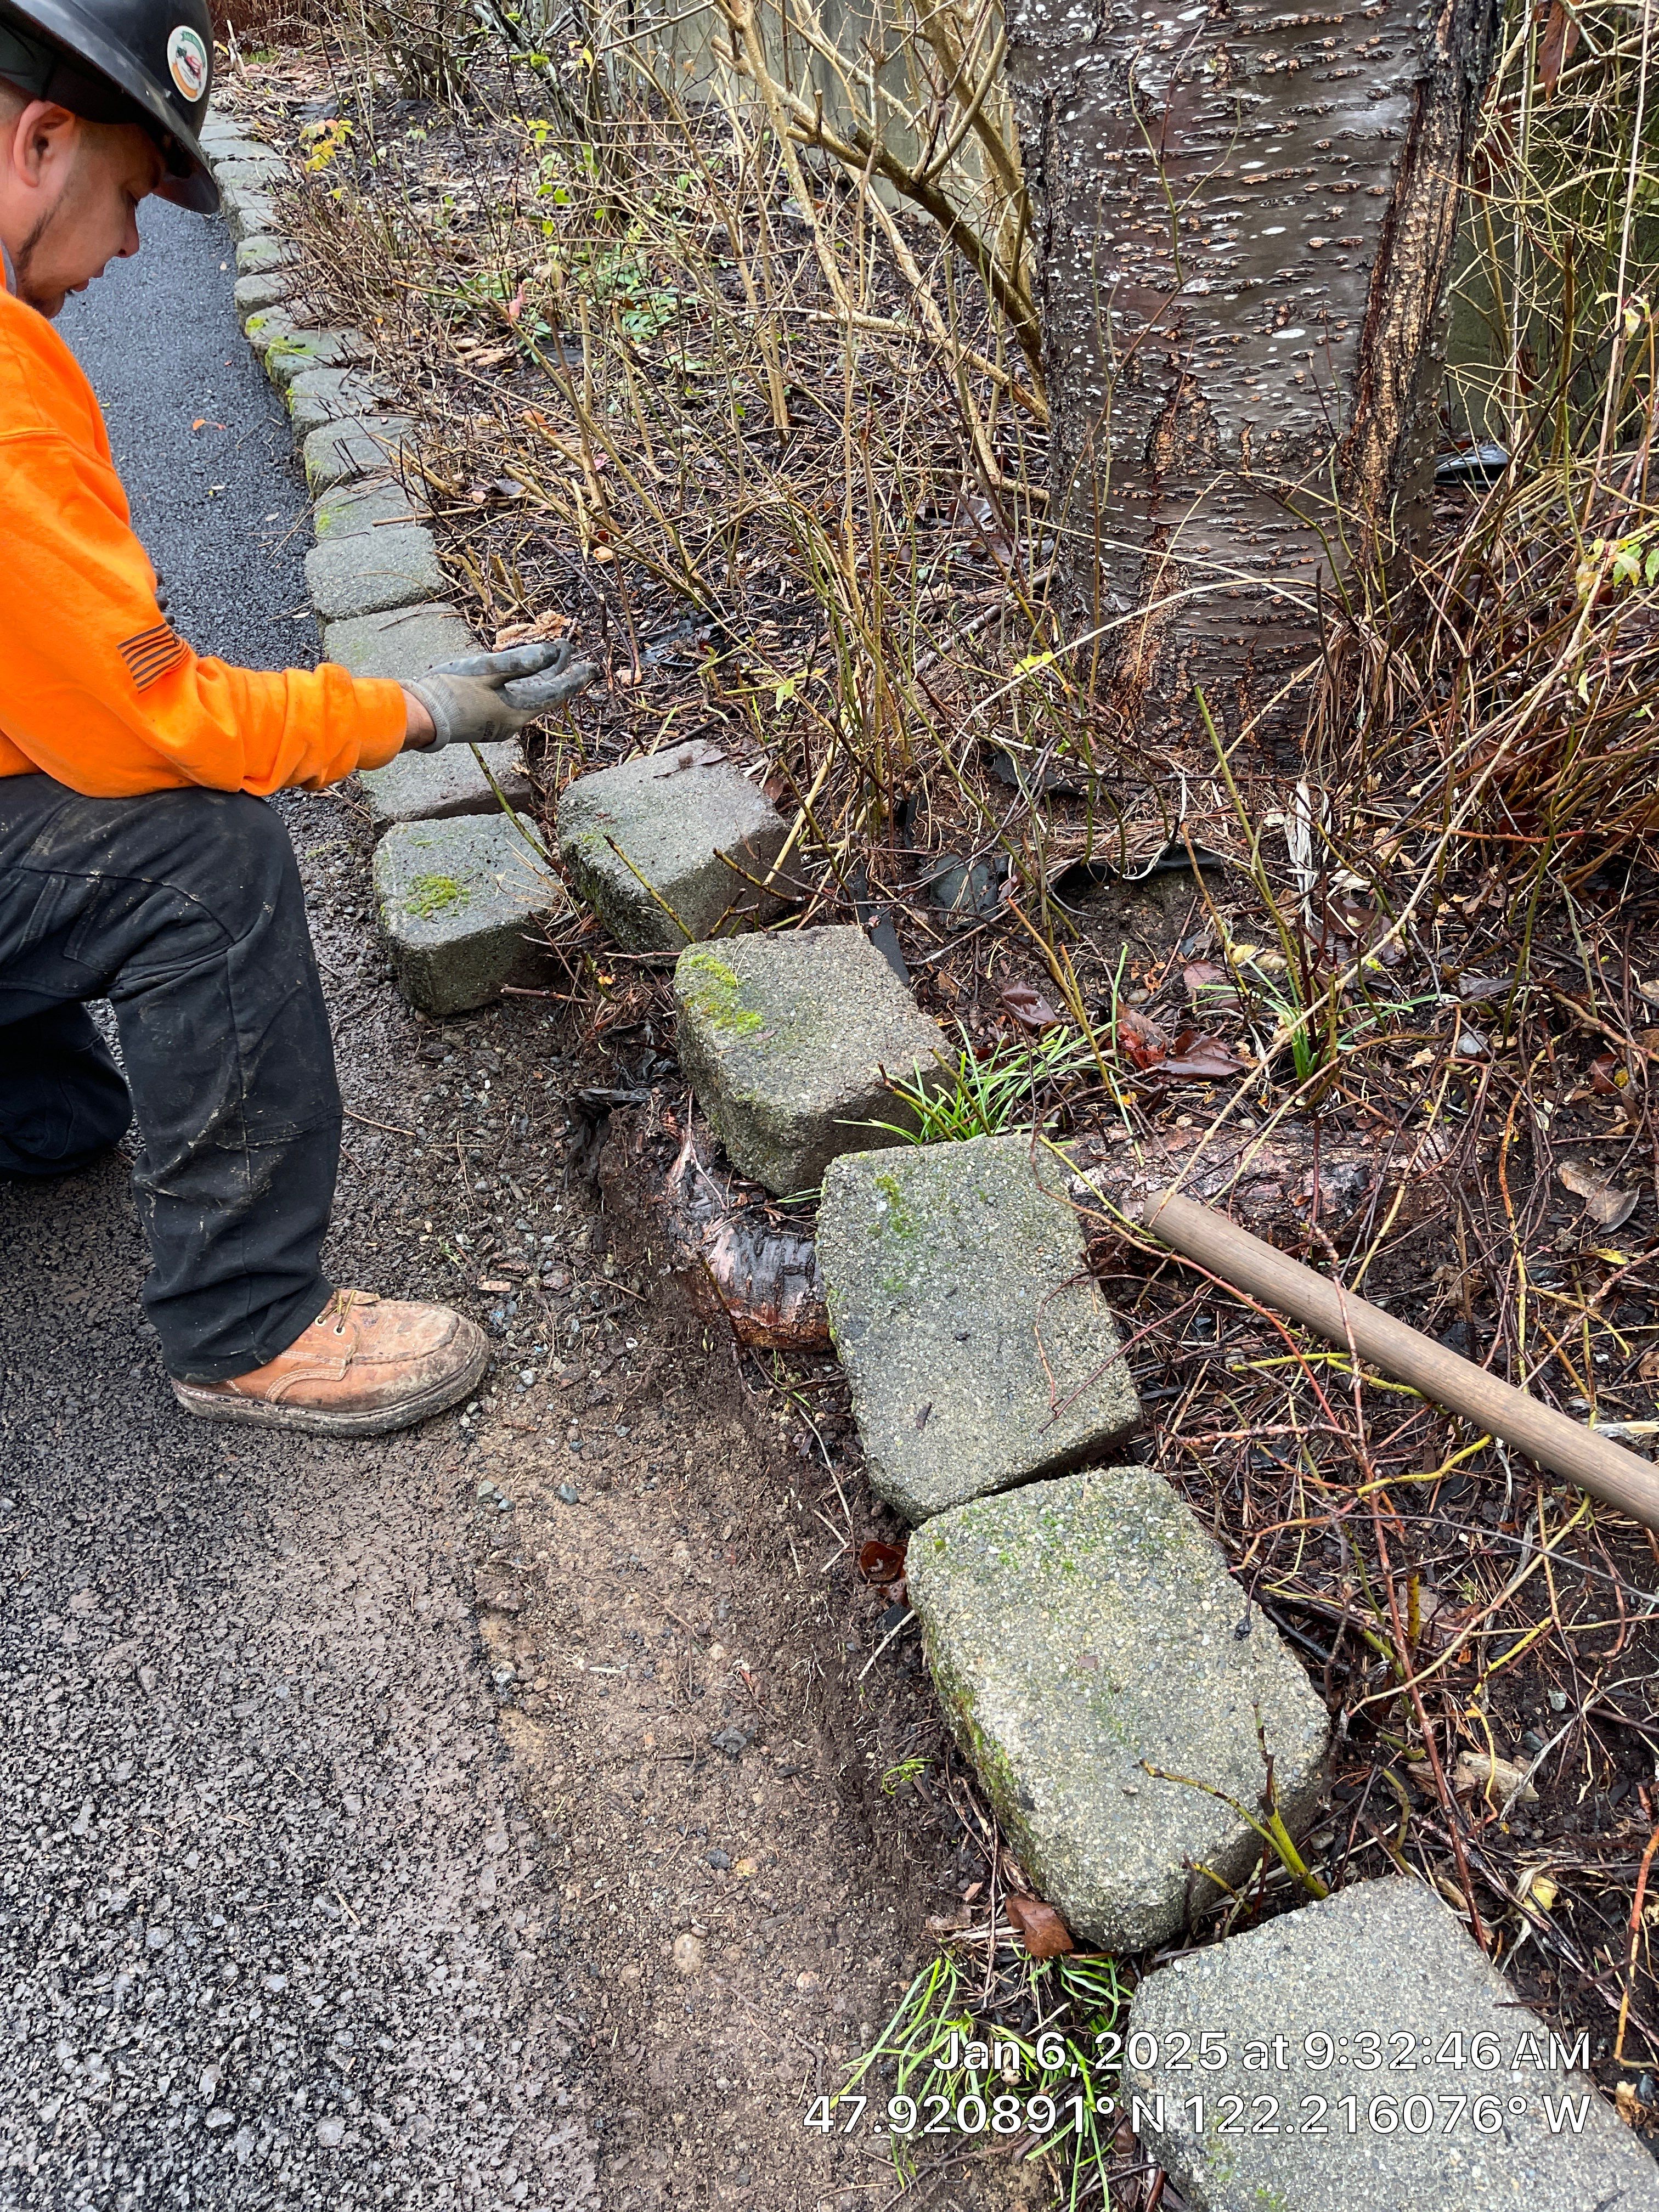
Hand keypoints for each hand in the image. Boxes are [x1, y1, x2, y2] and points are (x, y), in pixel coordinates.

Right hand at [401, 638, 596, 750]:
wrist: (421, 716)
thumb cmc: (451, 692)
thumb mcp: (486, 670)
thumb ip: (520, 661)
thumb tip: (552, 653)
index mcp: (517, 712)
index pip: (555, 693)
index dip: (574, 678)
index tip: (592, 666)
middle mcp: (513, 721)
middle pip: (544, 694)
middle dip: (560, 672)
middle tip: (573, 653)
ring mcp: (500, 722)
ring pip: (529, 696)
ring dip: (543, 676)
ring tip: (556, 658)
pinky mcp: (488, 720)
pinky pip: (514, 700)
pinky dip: (525, 684)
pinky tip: (525, 674)